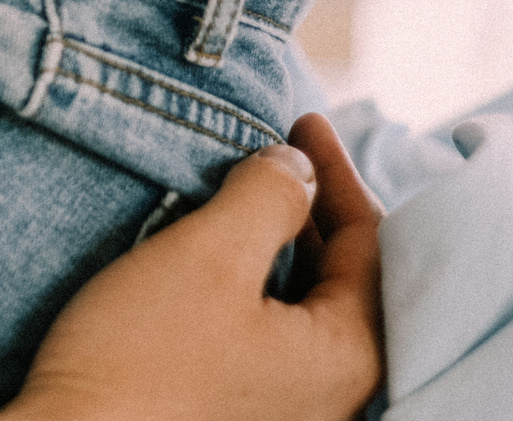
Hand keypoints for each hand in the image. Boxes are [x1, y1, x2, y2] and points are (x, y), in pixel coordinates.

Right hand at [4, 113, 383, 420]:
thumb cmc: (141, 357)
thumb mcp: (208, 254)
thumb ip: (268, 198)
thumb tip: (295, 169)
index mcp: (349, 356)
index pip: (371, 244)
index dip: (338, 171)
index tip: (301, 120)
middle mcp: (333, 393)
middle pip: (346, 279)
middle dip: (314, 208)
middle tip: (276, 152)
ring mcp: (288, 408)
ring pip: (307, 306)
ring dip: (283, 245)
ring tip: (245, 196)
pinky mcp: (244, 412)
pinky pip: (273, 335)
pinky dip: (261, 284)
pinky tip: (221, 260)